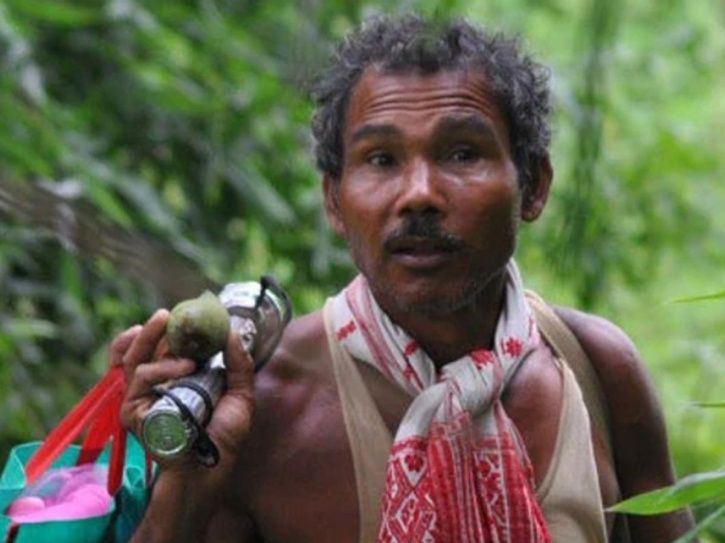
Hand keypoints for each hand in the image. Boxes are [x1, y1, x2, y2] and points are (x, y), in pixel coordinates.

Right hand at [110, 310, 255, 467]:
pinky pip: (140, 377)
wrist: (210, 470)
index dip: (164, 330)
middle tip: (166, 314)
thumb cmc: (223, 438)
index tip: (180, 315)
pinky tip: (183, 367)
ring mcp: (142, 398)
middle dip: (152, 328)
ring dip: (151, 337)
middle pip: (142, 349)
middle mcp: (155, 387)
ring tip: (166, 324)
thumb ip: (240, 364)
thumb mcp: (241, 396)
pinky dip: (161, 367)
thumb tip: (234, 332)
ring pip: (133, 357)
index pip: (160, 348)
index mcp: (175, 380)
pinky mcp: (134, 411)